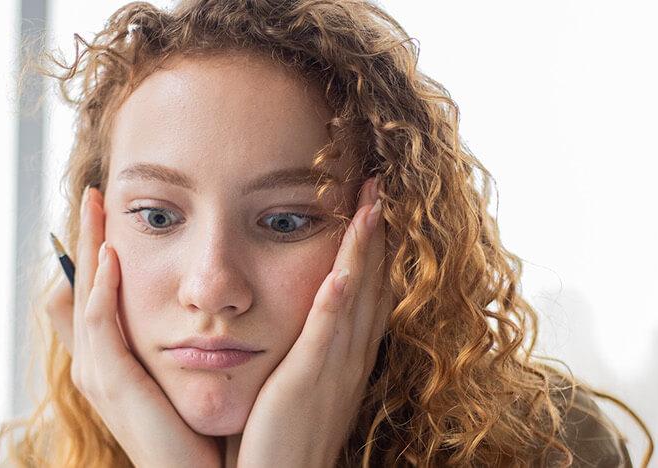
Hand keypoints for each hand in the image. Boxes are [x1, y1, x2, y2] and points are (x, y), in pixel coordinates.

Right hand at [45, 186, 221, 467]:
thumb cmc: (196, 431)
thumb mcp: (183, 377)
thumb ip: (181, 341)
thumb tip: (201, 304)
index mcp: (109, 360)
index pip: (92, 292)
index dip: (93, 250)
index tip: (107, 209)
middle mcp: (94, 363)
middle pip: (79, 285)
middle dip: (84, 237)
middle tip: (93, 192)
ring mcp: (97, 374)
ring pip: (83, 295)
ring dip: (88, 249)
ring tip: (97, 208)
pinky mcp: (110, 383)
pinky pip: (98, 323)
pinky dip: (101, 287)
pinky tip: (110, 257)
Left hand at [236, 177, 390, 466]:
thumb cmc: (277, 443)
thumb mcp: (296, 389)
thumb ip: (297, 355)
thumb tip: (286, 322)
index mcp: (345, 360)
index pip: (365, 292)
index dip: (371, 247)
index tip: (371, 204)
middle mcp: (348, 360)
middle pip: (371, 284)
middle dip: (376, 233)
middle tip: (380, 182)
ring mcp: (333, 371)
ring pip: (356, 298)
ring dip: (364, 249)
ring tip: (371, 202)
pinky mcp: (307, 384)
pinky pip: (327, 336)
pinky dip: (339, 301)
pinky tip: (343, 270)